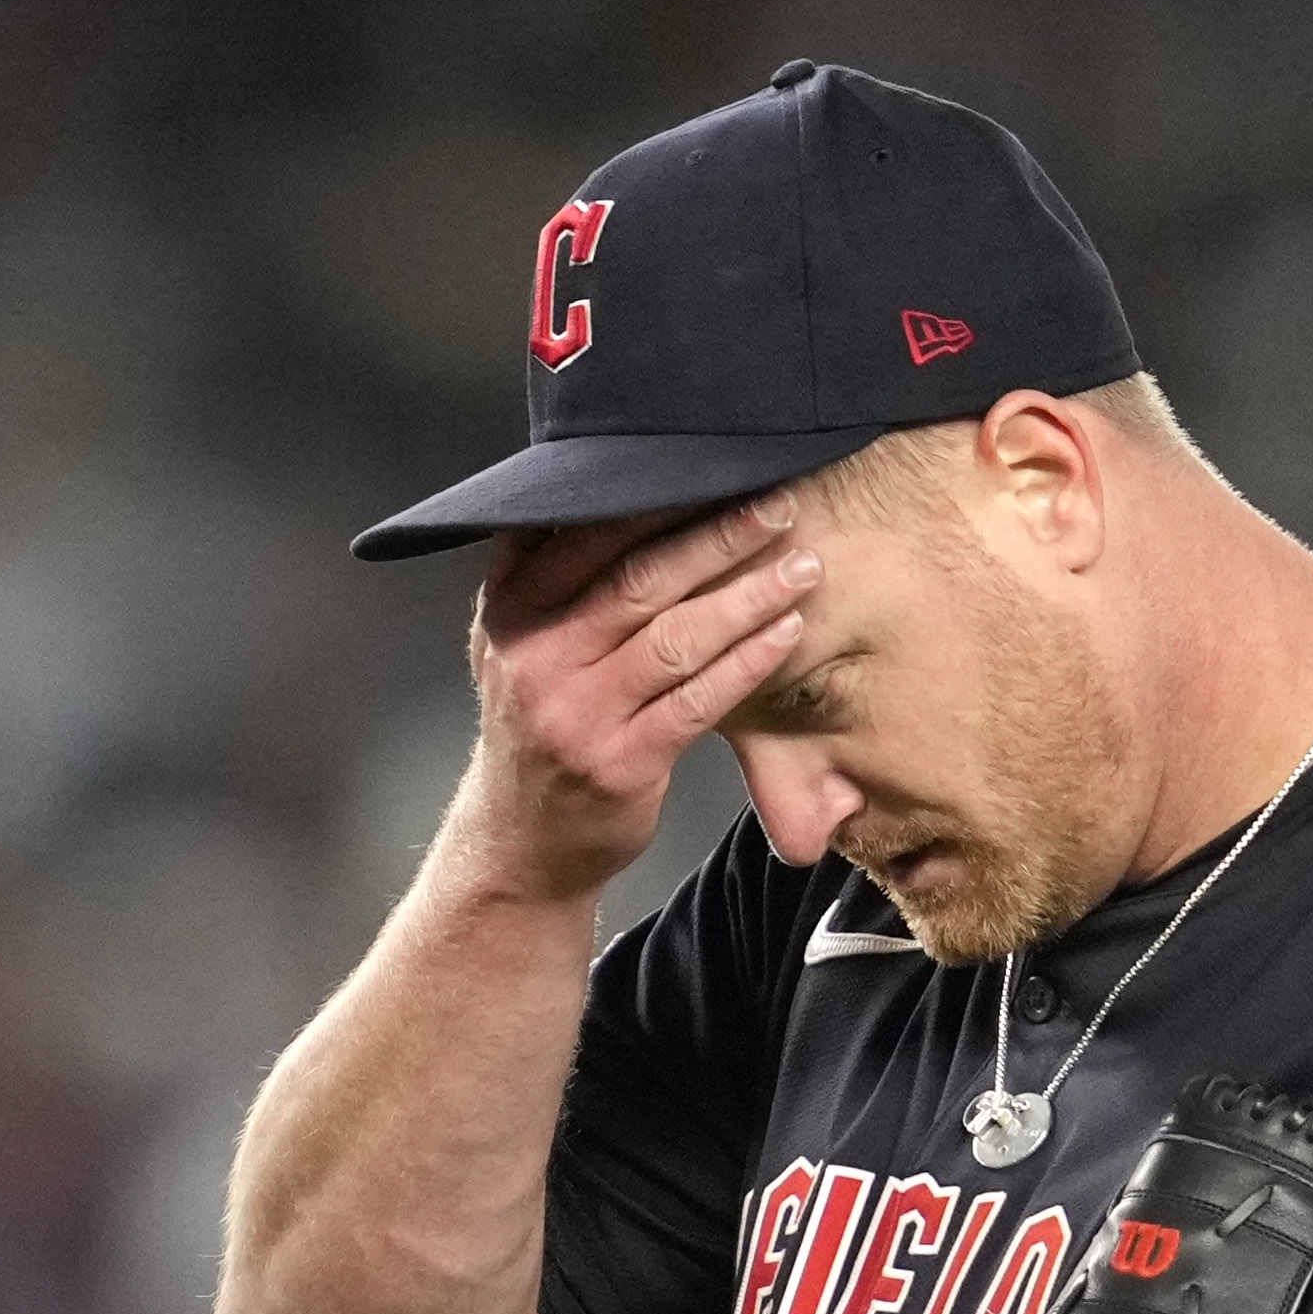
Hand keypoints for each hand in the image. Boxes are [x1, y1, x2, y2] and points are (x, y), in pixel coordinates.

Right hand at [444, 494, 820, 902]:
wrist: (520, 843)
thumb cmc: (538, 727)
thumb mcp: (510, 644)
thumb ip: (540, 573)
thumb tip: (594, 480)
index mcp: (510, 612)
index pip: (588, 536)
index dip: (659, 499)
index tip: (719, 470)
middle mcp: (535, 657)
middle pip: (639, 580)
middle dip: (719, 538)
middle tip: (779, 506)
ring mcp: (576, 714)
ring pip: (675, 638)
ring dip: (748, 597)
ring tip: (802, 568)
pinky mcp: (619, 763)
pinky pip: (697, 701)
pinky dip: (747, 662)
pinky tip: (787, 633)